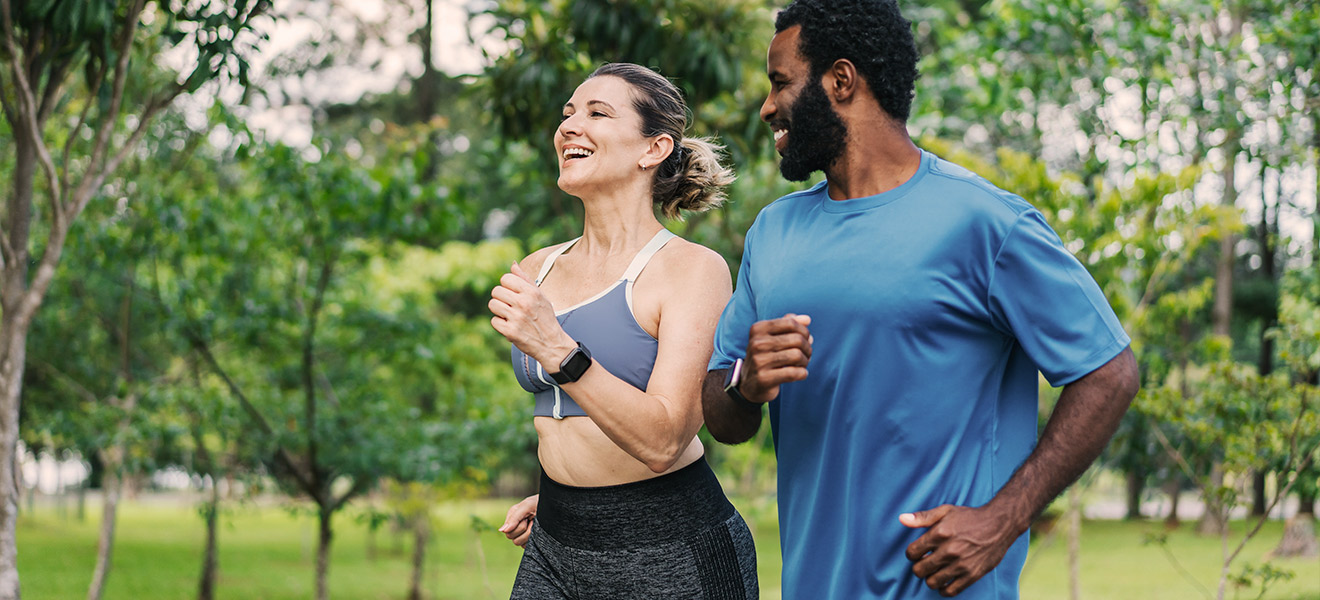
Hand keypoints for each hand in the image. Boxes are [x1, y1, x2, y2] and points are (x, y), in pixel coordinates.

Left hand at [489, 263, 574, 365]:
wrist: (552, 343)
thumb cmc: (545, 318)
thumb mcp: (540, 296)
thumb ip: (525, 279)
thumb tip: (513, 264)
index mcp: (531, 292)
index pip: (505, 278)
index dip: (507, 285)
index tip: (513, 293)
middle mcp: (524, 303)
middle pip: (496, 291)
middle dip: (501, 298)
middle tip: (510, 306)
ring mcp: (516, 318)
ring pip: (493, 305)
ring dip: (499, 310)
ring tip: (510, 315)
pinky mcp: (510, 331)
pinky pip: (494, 321)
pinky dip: (500, 324)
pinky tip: (510, 325)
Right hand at [498, 494, 538, 546]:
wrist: (554, 507)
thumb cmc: (540, 502)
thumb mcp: (527, 506)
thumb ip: (514, 518)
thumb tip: (501, 531)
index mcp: (512, 517)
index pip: (507, 531)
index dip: (518, 527)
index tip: (527, 518)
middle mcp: (515, 526)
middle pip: (512, 538)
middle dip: (524, 530)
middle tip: (532, 521)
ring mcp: (522, 534)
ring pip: (519, 543)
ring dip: (529, 534)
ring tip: (535, 525)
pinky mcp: (530, 540)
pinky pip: (526, 546)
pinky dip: (533, 540)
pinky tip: (537, 531)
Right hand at [742, 314, 811, 402]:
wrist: (749, 384)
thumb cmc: (766, 356)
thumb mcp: (772, 337)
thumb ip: (789, 324)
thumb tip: (807, 319)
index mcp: (758, 329)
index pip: (790, 323)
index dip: (804, 331)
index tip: (805, 340)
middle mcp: (757, 343)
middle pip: (797, 339)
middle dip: (807, 348)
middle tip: (806, 355)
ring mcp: (759, 361)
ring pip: (797, 356)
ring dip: (805, 361)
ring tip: (802, 364)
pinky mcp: (764, 379)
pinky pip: (794, 373)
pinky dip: (802, 373)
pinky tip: (800, 374)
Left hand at [899, 504, 1020, 596]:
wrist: (999, 525)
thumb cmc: (970, 517)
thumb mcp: (945, 511)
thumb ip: (922, 517)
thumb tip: (902, 519)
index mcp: (940, 533)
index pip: (912, 552)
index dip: (911, 554)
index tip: (917, 553)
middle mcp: (949, 550)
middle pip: (920, 570)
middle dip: (918, 567)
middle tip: (925, 563)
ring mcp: (961, 565)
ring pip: (932, 582)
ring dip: (930, 578)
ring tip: (935, 571)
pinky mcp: (972, 575)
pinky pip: (950, 591)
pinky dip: (943, 589)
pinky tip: (944, 581)